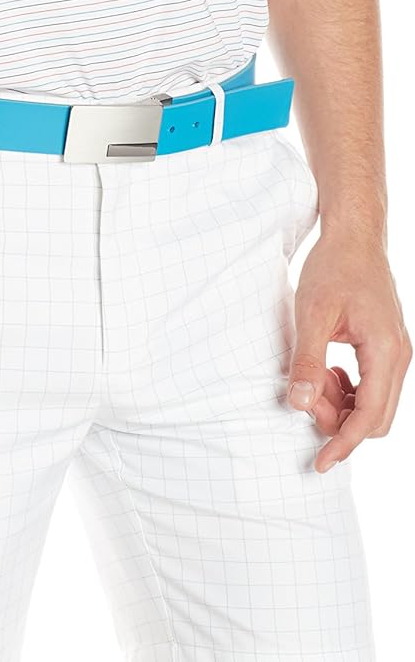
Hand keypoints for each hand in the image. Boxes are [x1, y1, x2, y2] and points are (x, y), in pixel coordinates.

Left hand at [286, 228, 411, 471]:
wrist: (354, 236)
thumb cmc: (335, 266)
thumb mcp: (312, 312)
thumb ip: (308, 359)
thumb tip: (299, 403)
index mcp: (385, 350)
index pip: (370, 416)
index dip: (344, 443)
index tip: (320, 462)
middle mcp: (398, 356)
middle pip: (377, 417)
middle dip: (340, 422)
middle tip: (307, 402)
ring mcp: (396, 352)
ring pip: (375, 404)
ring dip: (343, 406)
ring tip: (314, 381)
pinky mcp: (387, 347)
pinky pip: (373, 387)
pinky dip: (349, 391)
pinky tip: (327, 373)